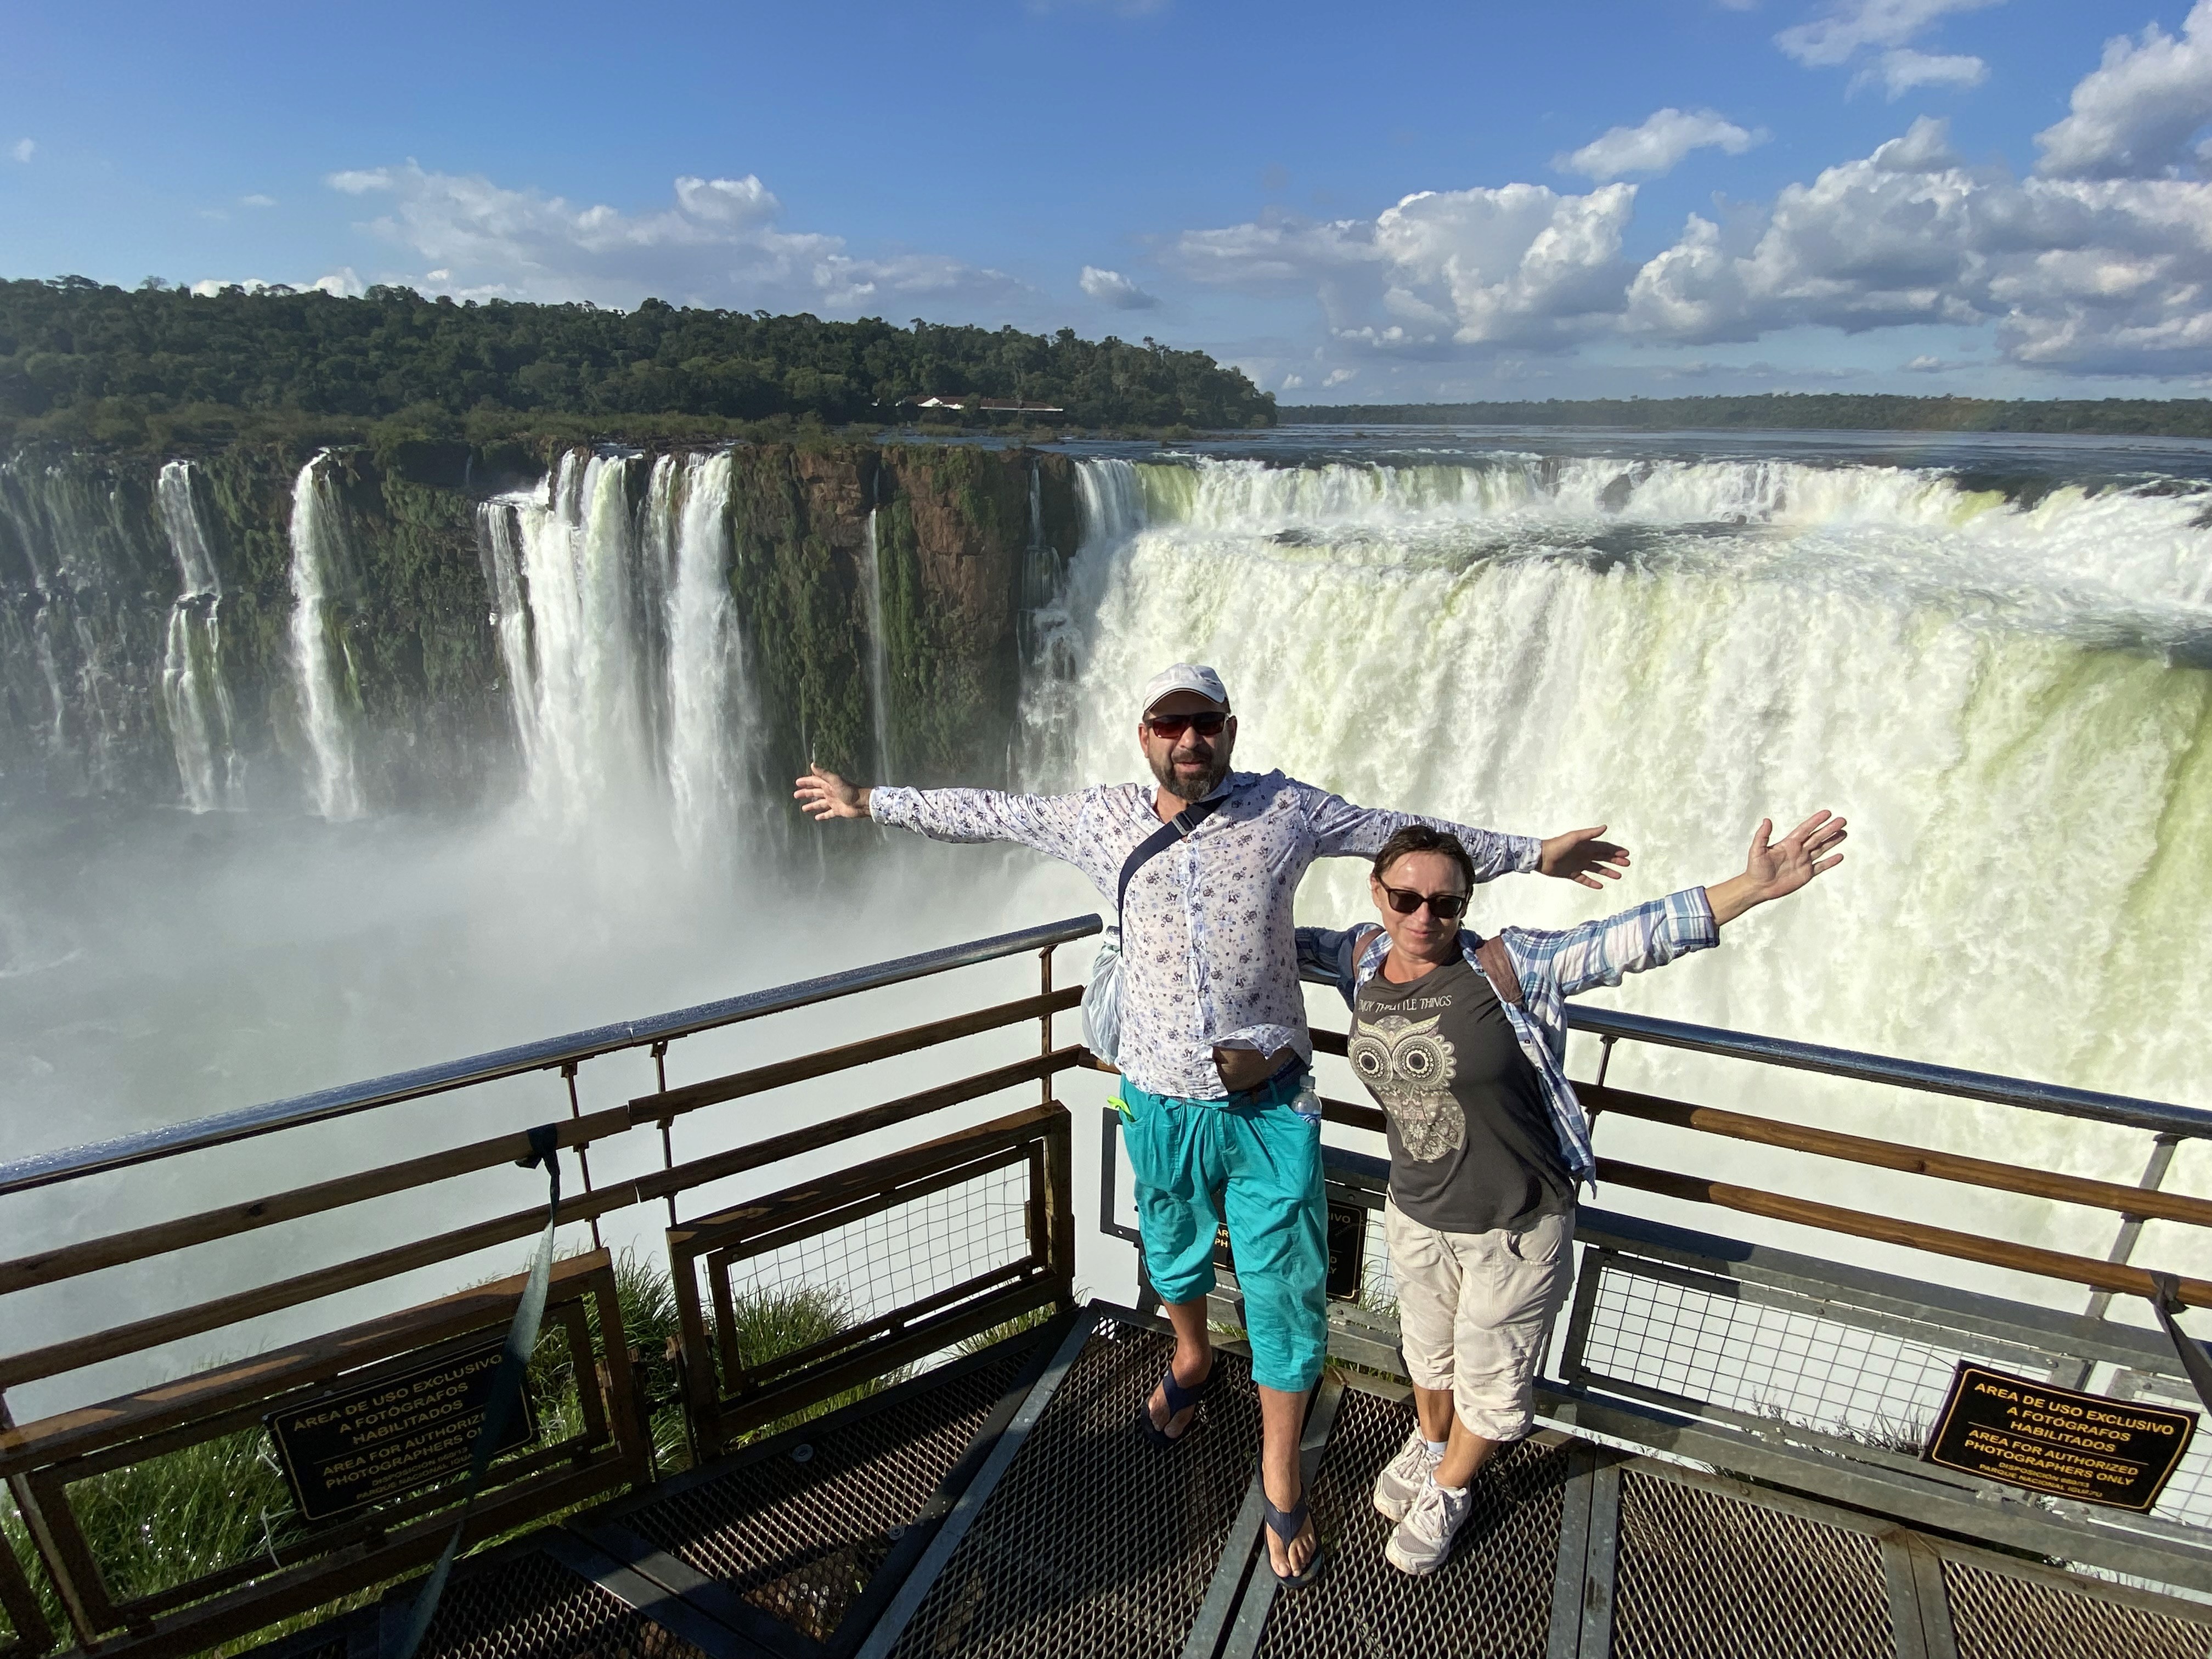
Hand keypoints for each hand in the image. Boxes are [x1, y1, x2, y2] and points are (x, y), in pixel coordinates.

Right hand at [793, 766, 869, 820]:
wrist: (861, 803)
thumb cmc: (849, 791)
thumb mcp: (835, 781)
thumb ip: (823, 774)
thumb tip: (812, 764)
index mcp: (829, 785)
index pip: (814, 782)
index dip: (806, 782)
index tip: (797, 783)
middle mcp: (830, 793)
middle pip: (815, 792)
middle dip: (806, 793)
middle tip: (796, 795)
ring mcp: (833, 802)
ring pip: (820, 804)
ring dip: (812, 806)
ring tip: (803, 808)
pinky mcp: (837, 811)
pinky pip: (828, 813)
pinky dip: (822, 815)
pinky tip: (816, 818)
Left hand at [1539, 825, 1630, 888]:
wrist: (1541, 857)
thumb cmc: (1558, 845)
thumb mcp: (1575, 837)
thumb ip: (1590, 834)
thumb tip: (1605, 827)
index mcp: (1586, 846)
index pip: (1604, 848)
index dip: (1615, 850)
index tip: (1626, 854)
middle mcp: (1584, 855)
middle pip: (1603, 858)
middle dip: (1615, 860)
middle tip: (1627, 864)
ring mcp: (1578, 865)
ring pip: (1597, 869)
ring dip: (1608, 872)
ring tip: (1619, 876)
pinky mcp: (1572, 874)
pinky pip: (1585, 879)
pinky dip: (1592, 883)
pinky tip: (1601, 886)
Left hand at [1708, 810, 1846, 923]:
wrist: (1758, 887)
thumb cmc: (1755, 868)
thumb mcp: (1756, 850)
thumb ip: (1762, 835)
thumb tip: (1767, 820)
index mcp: (1788, 843)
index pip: (1805, 829)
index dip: (1816, 821)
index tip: (1827, 813)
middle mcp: (1798, 850)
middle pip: (1817, 837)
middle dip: (1830, 829)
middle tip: (1842, 820)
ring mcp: (1803, 862)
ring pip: (1822, 849)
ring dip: (1833, 841)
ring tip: (1844, 833)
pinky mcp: (1806, 874)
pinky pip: (1821, 866)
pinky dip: (1830, 862)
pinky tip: (1840, 856)